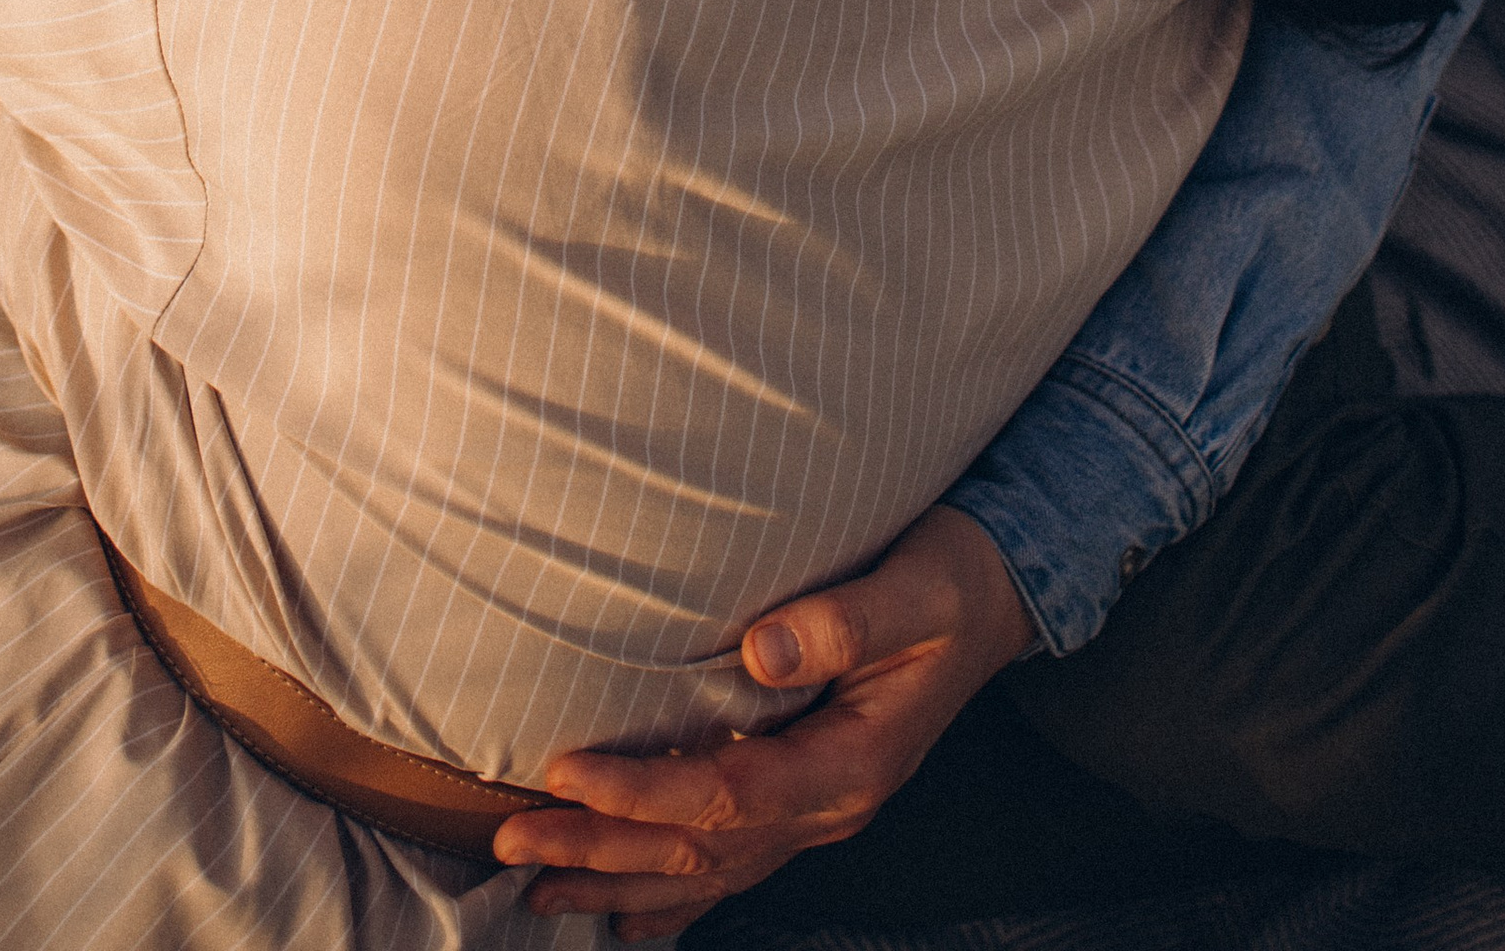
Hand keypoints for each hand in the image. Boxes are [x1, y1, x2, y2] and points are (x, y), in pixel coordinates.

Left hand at [491, 504, 1034, 937]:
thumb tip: (762, 648)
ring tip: (538, 887)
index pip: (726, 796)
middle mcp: (829, 808)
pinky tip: (621, 918)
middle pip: (699, 849)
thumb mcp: (912, 592)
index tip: (563, 771)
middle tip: (513, 845)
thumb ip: (842, 622)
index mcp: (850, 766)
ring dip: (617, 878)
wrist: (992, 602)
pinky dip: (670, 898)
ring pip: (705, 872)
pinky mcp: (803, 801)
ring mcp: (817, 815)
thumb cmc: (949, 585)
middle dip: (601, 849)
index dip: (641, 792)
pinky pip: (729, 868)